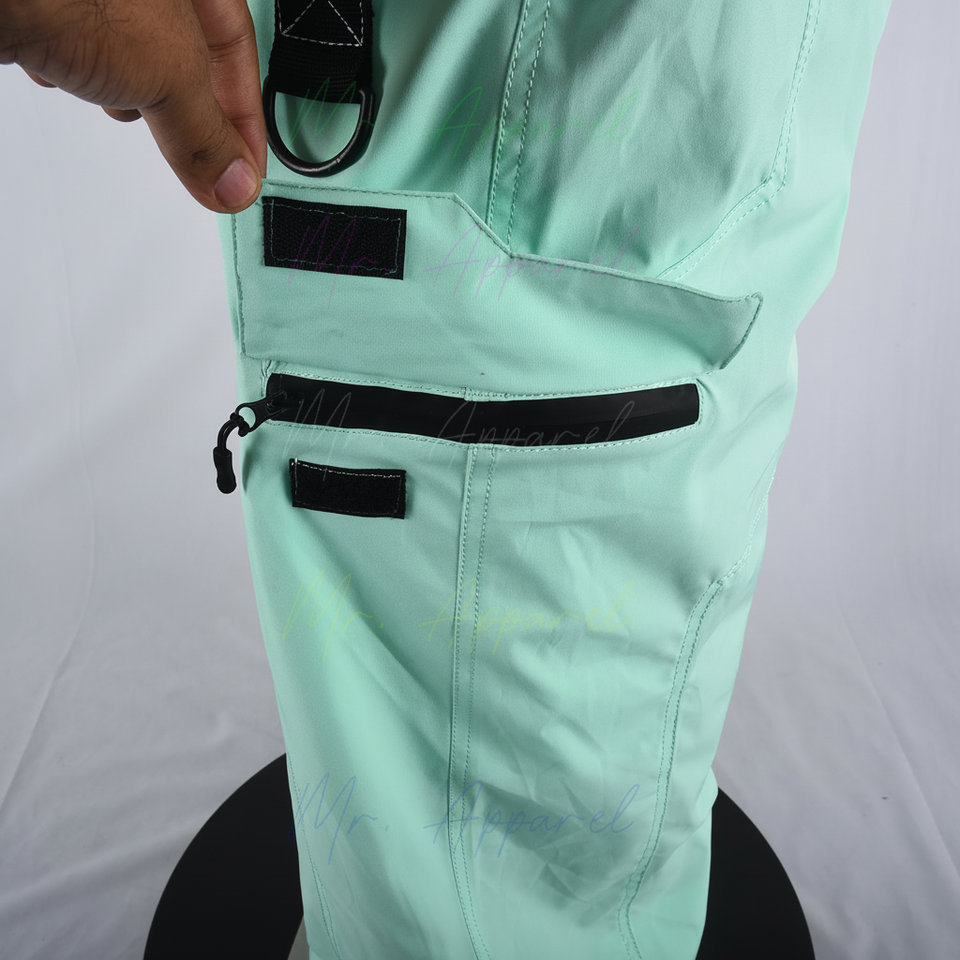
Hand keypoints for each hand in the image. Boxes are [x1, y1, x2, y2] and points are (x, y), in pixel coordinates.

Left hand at [1, 0, 266, 211]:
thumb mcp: (168, 72)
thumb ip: (207, 134)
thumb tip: (234, 183)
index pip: (238, 46)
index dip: (246, 114)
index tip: (243, 170)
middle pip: (186, 54)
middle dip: (179, 104)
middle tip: (189, 155)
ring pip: (130, 55)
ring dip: (122, 89)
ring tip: (111, 94)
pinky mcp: (51, 9)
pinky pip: (79, 48)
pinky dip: (76, 71)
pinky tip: (66, 71)